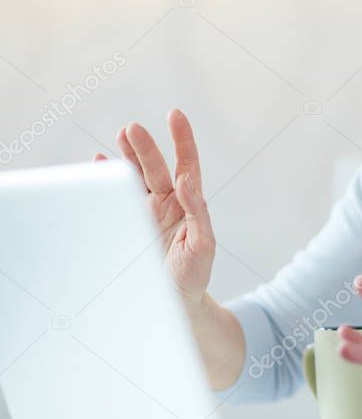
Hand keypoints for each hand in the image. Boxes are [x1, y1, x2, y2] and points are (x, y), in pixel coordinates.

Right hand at [95, 109, 213, 312]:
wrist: (172, 303)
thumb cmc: (193, 275)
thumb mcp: (203, 244)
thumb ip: (198, 212)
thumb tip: (186, 181)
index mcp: (188, 203)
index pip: (187, 164)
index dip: (182, 139)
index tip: (175, 115)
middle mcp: (166, 203)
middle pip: (156, 167)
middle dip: (145, 147)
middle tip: (131, 128)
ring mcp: (144, 213)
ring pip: (134, 177)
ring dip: (127, 156)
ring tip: (121, 135)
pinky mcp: (127, 225)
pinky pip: (115, 197)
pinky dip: (106, 181)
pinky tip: (100, 164)